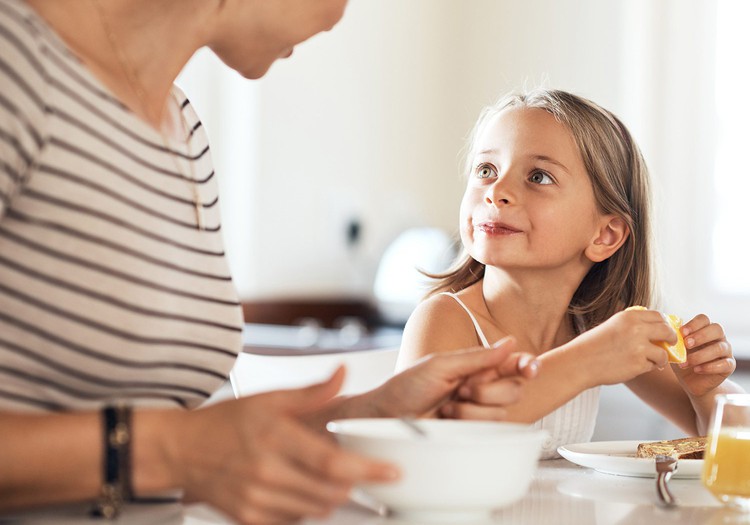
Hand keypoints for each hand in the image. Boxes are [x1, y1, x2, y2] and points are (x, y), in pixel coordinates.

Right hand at [167, 368, 397, 524]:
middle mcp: (266, 473)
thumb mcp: (269, 399)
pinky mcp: (250, 519)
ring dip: (332, 496)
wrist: (181, 450)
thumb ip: (312, 393)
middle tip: (357, 469)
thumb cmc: (226, 422)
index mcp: (275, 438)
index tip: (391, 472)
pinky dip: (306, 507)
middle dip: (353, 484)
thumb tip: (343, 373)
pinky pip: (294, 520)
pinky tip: (299, 487)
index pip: (332, 463)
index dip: (367, 470)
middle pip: (331, 492)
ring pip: (316, 510)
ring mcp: (257, 500)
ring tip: (326, 475)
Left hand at [369, 337, 537, 418]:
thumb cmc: (407, 386)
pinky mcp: (473, 431)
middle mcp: (480, 387)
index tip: (528, 368)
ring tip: (447, 406)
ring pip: (502, 411)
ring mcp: (477, 411)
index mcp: (474, 366)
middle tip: (462, 388)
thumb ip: (477, 357)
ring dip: (472, 408)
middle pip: (514, 389)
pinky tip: (449, 419)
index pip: (511, 363)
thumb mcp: (440, 365)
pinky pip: (489, 427)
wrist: (388, 416)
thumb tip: (510, 342)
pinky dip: (468, 421)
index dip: (526, 365)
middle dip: (489, 390)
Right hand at [570, 308, 674, 385]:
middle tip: (671, 344)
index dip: (664, 324)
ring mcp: (638, 347)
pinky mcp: (638, 364)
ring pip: (663, 352)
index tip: (665, 330)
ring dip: (661, 358)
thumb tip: (655, 329)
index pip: (658, 316)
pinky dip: (648, 367)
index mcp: (629, 317)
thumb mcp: (612, 326)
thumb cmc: (593, 346)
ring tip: (654, 362)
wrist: (580, 363)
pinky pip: (653, 365)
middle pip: (667, 331)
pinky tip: (636, 367)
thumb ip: (632, 325)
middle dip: (672, 338)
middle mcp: (636, 329)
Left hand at [673, 314, 735, 396]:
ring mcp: (726, 351)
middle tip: (686, 345)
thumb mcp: (675, 349)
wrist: (690, 381)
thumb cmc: (682, 360)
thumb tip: (666, 331)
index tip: (681, 333)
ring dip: (701, 355)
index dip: (693, 324)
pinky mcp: (729, 366)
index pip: (703, 319)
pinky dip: (710, 367)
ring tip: (685, 363)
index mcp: (704, 329)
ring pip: (720, 348)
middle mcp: (718, 337)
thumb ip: (674, 340)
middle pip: (717, 329)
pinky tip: (697, 370)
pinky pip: (725, 364)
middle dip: (700, 336)